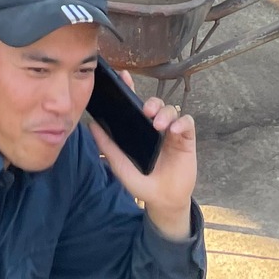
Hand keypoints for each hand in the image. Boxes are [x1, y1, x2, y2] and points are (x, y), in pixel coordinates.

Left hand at [88, 89, 196, 244]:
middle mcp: (157, 127)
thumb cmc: (143, 184)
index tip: (124, 76)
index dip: (131, 88)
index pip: (136, 104)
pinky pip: (187, 121)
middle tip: (146, 111)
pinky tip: (173, 131)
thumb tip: (91, 126)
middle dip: (152, 102)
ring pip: (171, 109)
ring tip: (158, 125)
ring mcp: (172, 132)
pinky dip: (181, 122)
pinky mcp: (187, 139)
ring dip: (165, 113)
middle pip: (156, 103)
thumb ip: (108, 148)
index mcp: (141, 130)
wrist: (163, 202)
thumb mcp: (122, 168)